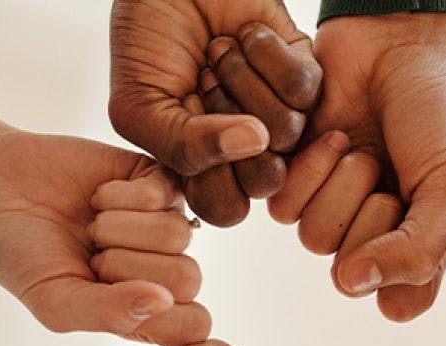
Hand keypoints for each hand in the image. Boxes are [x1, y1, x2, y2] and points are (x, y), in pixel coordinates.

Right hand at [0, 131, 210, 345]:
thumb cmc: (22, 255)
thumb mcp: (54, 301)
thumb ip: (109, 313)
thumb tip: (163, 301)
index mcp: (148, 310)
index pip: (193, 325)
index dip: (158, 315)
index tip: (106, 296)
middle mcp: (164, 267)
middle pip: (188, 279)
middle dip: (126, 267)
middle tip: (90, 256)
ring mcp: (165, 222)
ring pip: (176, 235)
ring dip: (118, 229)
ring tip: (91, 227)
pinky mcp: (159, 180)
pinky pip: (162, 193)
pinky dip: (117, 196)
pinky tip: (96, 197)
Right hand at [109, 0, 319, 225]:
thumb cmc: (148, 41)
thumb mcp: (140, 105)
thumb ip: (181, 148)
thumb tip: (254, 143)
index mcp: (207, 169)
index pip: (226, 208)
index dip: (208, 172)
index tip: (182, 122)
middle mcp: (249, 150)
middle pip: (265, 180)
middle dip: (224, 123)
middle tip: (201, 83)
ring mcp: (280, 113)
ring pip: (287, 133)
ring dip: (241, 82)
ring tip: (218, 53)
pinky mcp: (306, 75)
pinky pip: (305, 88)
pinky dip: (266, 54)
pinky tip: (245, 36)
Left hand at [269, 13, 445, 321]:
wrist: (395, 40)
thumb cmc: (435, 109)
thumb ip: (419, 250)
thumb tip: (352, 285)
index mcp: (419, 246)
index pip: (398, 301)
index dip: (404, 261)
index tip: (420, 209)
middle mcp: (373, 236)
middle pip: (350, 271)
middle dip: (373, 210)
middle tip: (388, 164)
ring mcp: (331, 208)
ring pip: (315, 239)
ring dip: (341, 184)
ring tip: (361, 144)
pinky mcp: (292, 180)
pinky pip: (282, 208)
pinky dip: (309, 167)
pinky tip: (332, 133)